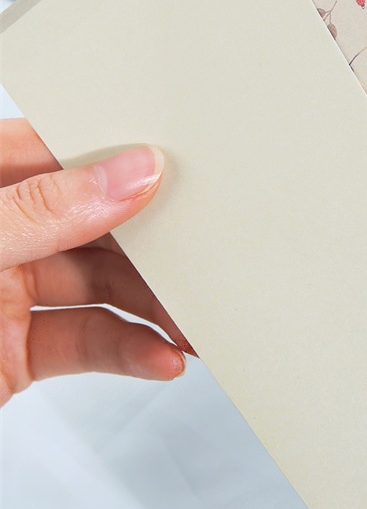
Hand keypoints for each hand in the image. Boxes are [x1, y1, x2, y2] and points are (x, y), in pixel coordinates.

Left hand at [0, 119, 189, 406]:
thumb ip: (40, 210)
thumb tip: (127, 172)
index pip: (57, 152)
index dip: (122, 159)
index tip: (181, 174)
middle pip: (93, 224)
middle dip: (152, 248)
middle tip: (204, 260)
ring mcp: (0, 295)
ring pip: (99, 288)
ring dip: (154, 308)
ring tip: (195, 322)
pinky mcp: (13, 355)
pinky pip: (86, 342)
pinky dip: (129, 351)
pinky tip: (159, 356)